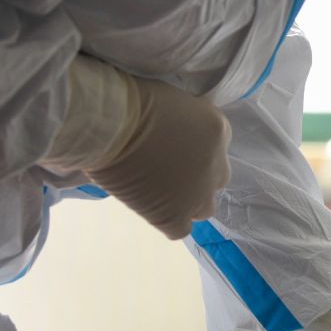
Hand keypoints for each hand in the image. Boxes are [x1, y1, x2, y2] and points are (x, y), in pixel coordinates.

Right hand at [47, 57, 230, 239]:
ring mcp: (197, 192)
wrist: (112, 123)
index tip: (171, 151)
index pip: (216, 150)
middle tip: (166, 172)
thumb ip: (186, 124)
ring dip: (187, 202)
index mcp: (219, 130)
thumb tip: (177, 138)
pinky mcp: (173, 214)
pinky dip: (170, 222)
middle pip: (215, 179)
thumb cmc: (134, 101)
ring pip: (205, 207)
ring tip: (160, 194)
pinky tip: (153, 210)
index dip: (193, 152)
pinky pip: (180, 229)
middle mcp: (216, 163)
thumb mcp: (177, 103)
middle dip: (196, 178)